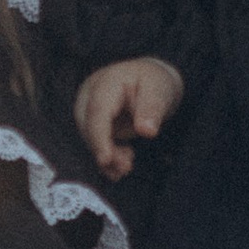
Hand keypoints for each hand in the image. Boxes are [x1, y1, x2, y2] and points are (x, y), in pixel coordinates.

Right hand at [75, 57, 183, 178]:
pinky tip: (120, 167)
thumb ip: (152, 108)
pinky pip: (95, 142)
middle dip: (105, 151)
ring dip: (107, 157)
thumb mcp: (159, 90)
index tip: (105, 159)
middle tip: (126, 168)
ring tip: (127, 167)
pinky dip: (107, 157)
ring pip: (90, 138)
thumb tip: (147, 131)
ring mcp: (89, 109)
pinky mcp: (93, 123)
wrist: (150, 80)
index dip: (99, 137)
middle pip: (89, 127)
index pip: (98, 112)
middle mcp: (91, 95)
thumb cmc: (154, 82)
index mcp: (107, 82)